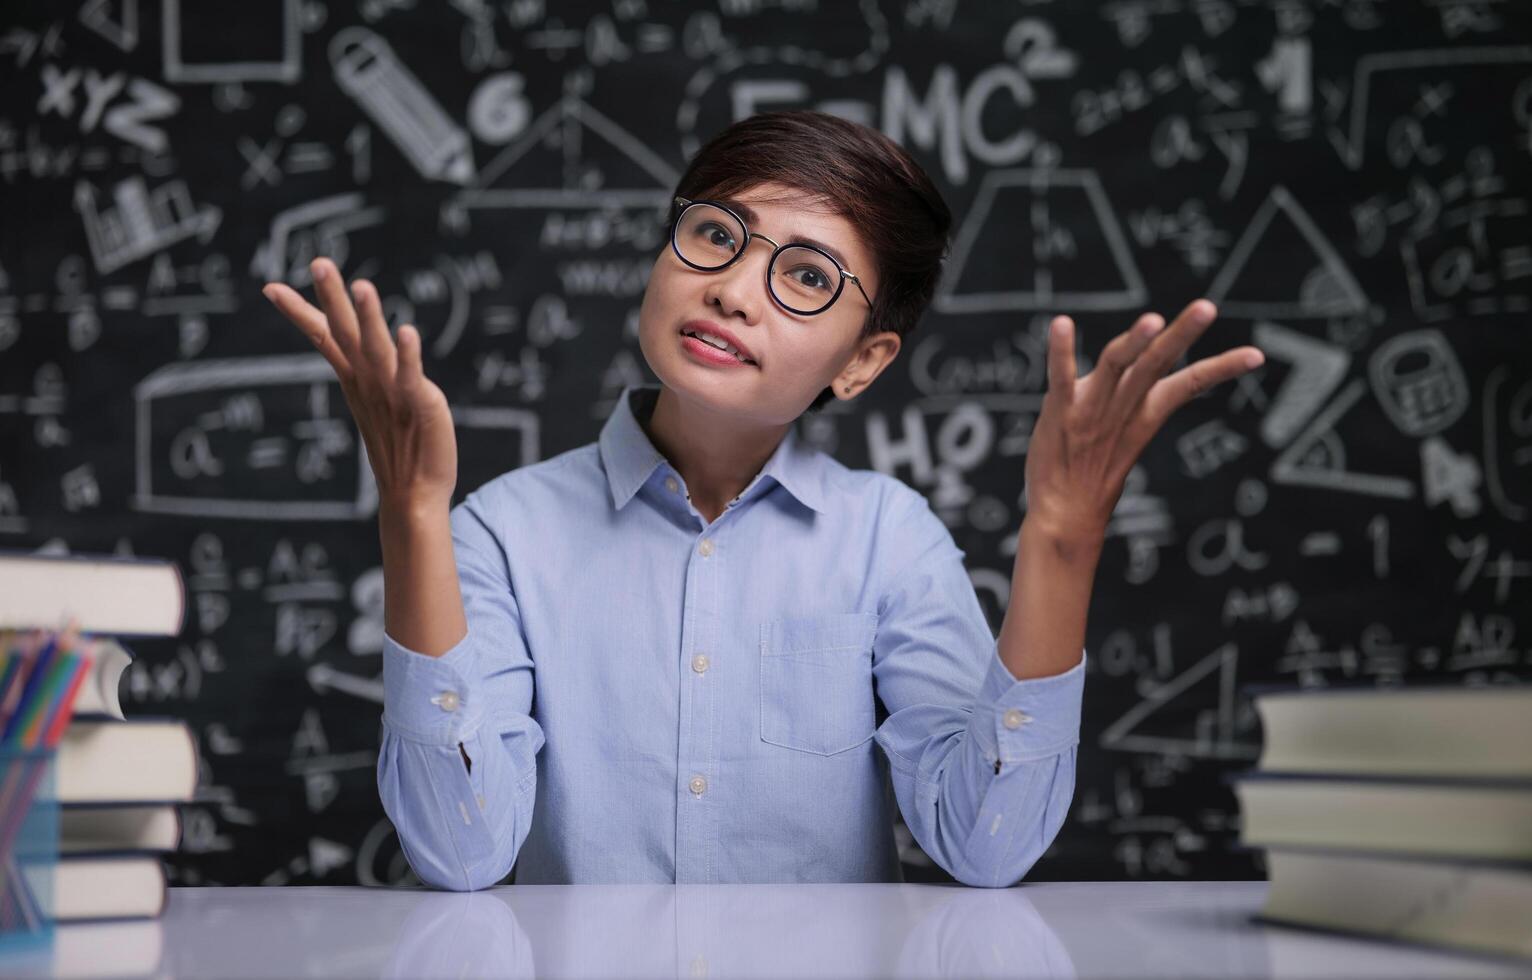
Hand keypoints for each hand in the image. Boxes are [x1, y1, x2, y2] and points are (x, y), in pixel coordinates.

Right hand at [262, 257, 457, 510]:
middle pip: (345, 334)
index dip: (300, 312)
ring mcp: (392, 392)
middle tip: (319, 264)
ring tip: (361, 287)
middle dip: (331, 299)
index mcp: (356, 377)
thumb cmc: (399, 445)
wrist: (415, 494)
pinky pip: (411, 375)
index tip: (269, 287)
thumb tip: (359, 345)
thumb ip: (369, 370)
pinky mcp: (420, 404)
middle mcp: (368, 381)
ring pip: (376, 348)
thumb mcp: (376, 401)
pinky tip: (406, 331)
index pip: (323, 338)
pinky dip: (408, 354)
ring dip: (368, 318)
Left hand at [1023, 299, 1263, 539]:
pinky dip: (1061, 350)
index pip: (1190, 383)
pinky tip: (1062, 323)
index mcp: (1145, 412)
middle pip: (1155, 363)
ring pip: (1115, 365)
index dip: (1222, 368)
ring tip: (1153, 321)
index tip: (1257, 355)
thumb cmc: (1094, 473)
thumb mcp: (1128, 433)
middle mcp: (1122, 407)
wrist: (1065, 514)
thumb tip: (1147, 365)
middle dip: (1181, 335)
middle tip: (1207, 308)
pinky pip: (1060, 376)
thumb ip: (1136, 395)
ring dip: (1134, 342)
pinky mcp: (1058, 412)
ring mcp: (1089, 409)